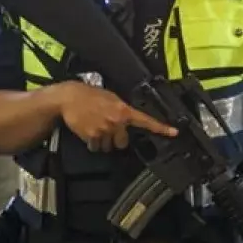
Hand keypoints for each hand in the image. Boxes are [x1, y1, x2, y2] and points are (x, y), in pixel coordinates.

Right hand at [57, 81, 176, 152]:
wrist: (69, 98)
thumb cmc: (90, 95)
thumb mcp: (111, 97)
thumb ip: (122, 109)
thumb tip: (128, 120)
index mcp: (123, 110)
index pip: (145, 121)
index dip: (161, 128)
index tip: (174, 132)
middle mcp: (116, 122)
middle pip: (123, 142)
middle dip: (116, 139)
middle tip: (108, 128)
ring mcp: (104, 130)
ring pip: (109, 147)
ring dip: (103, 141)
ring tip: (95, 126)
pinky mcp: (91, 137)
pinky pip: (96, 147)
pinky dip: (92, 142)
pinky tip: (88, 130)